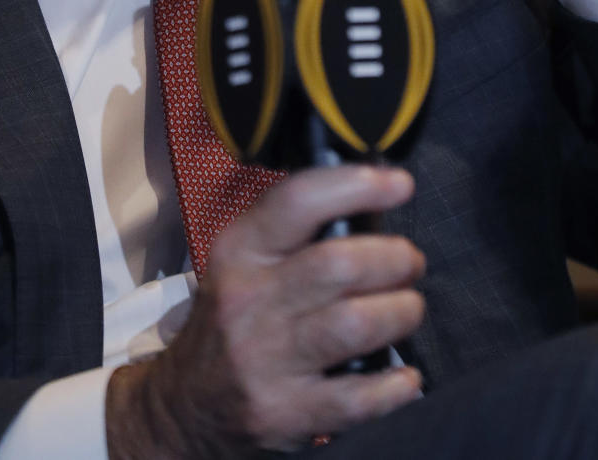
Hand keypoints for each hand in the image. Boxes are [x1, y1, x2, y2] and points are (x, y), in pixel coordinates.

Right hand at [106, 165, 423, 457]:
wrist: (186, 405)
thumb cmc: (234, 319)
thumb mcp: (245, 263)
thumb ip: (296, 231)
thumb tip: (373, 200)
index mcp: (239, 251)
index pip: (298, 201)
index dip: (356, 186)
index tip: (399, 183)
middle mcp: (248, 300)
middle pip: (339, 264)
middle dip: (394, 258)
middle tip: (410, 263)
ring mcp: (264, 360)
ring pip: (354, 324)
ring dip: (401, 312)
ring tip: (409, 308)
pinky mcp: (284, 413)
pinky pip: (357, 398)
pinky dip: (394, 385)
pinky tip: (405, 376)